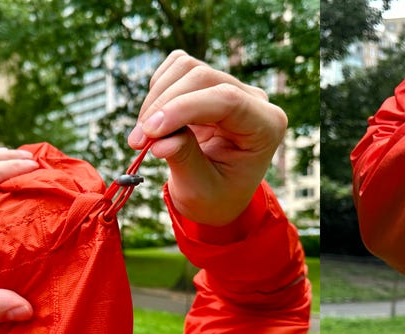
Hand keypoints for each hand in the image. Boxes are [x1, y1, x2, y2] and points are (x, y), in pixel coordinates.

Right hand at [127, 50, 287, 225]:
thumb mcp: (200, 189)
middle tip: (138, 142)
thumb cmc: (216, 197)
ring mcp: (232, 86)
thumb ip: (184, 160)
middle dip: (163, 105)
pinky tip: (156, 120)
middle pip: (202, 77)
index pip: (227, 99)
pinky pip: (178, 66)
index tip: (149, 132)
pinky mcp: (210, 82)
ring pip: (186, 67)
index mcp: (266, 127)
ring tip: (145, 136)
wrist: (219, 195)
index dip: (183, 109)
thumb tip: (158, 141)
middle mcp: (254, 100)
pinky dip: (158, 89)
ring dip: (156, 99)